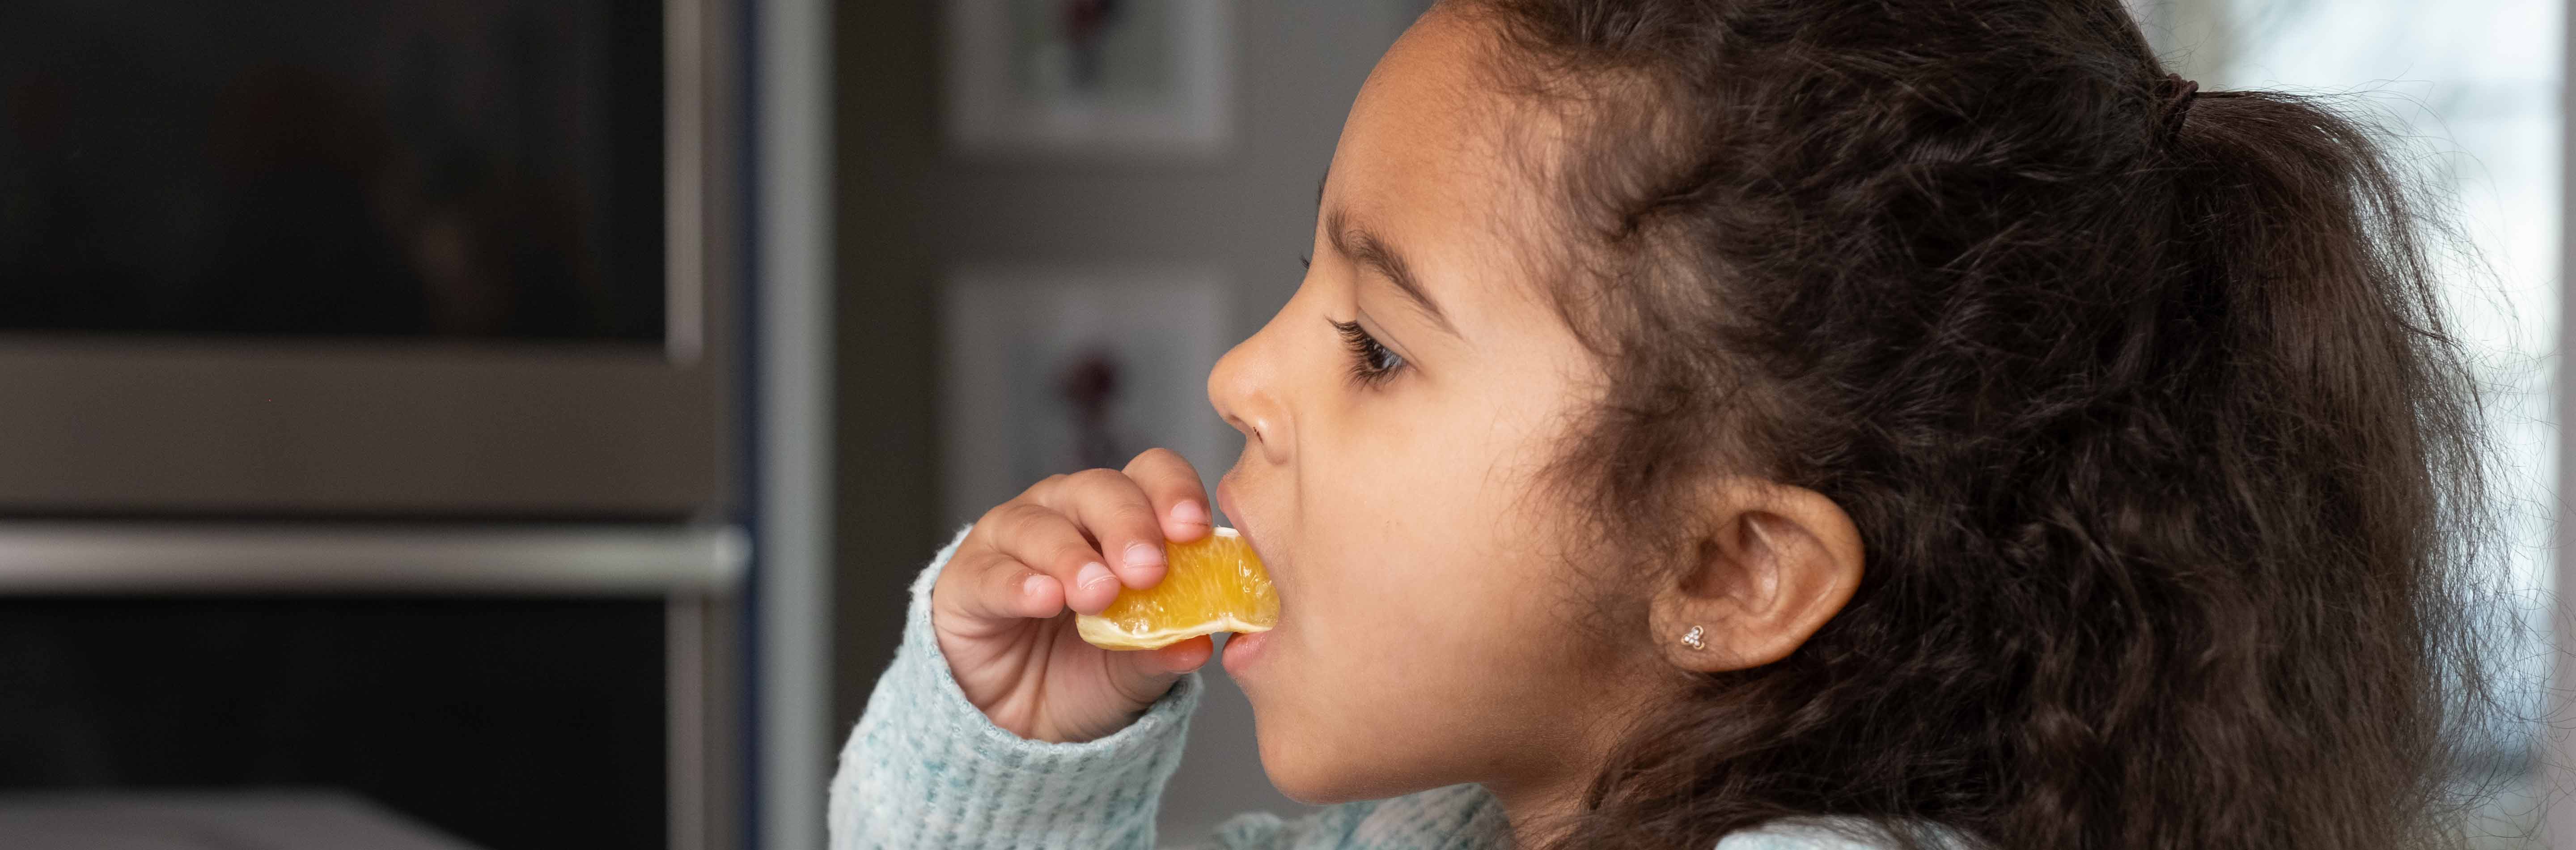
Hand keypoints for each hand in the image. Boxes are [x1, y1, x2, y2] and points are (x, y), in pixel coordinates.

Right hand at [930, 448, 1217, 742]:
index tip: (1195, 531)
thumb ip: (1163, 651)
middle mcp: (1065, 513)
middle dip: (1128, 525)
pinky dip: (1019, 585)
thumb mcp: (1134, 670)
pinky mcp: (966, 579)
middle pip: (1097, 489)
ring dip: (1073, 557)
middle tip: (1149, 569)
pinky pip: (992, 574)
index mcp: (1119, 518)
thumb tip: (1200, 643)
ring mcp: (1010, 540)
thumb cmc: (1086, 672)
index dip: (1174, 492)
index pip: (1150, 475)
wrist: (1022, 724)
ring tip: (1099, 594)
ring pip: (1040, 526)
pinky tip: (1045, 600)